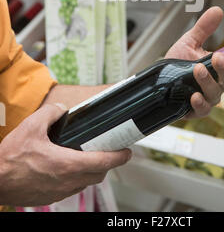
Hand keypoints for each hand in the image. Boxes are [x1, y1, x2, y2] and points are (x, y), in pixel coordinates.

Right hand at [0, 104, 130, 206]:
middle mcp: (67, 181)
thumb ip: (52, 113)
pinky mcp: (51, 197)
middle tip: (109, 150)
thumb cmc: (10, 158)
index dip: (119, 157)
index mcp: (67, 164)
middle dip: (108, 163)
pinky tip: (69, 166)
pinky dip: (78, 177)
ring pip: (86, 182)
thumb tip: (63, 111)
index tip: (127, 152)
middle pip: (99, 174)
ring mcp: (59, 192)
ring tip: (89, 156)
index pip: (103, 162)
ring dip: (92, 170)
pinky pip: (72, 188)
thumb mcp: (32, 125)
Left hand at [165, 7, 223, 118]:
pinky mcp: (194, 110)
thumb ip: (204, 28)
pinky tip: (194, 95)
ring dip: (208, 81)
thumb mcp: (190, 42)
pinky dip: (200, 103)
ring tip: (197, 69)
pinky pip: (202, 110)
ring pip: (215, 94)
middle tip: (218, 57)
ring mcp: (207, 98)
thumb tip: (218, 10)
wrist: (157, 81)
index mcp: (220, 68)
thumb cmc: (177, 63)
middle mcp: (217, 84)